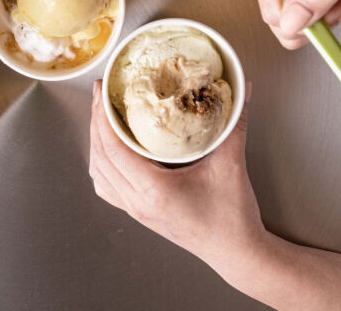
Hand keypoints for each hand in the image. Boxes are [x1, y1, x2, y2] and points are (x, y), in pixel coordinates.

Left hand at [88, 81, 263, 267]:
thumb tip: (244, 89)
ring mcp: (135, 210)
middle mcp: (138, 202)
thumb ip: (235, 123)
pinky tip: (112, 149)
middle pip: (100, 157)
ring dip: (96, 143)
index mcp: (154, 190)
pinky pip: (108, 186)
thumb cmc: (232, 215)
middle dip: (96, 122)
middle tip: (100, 94)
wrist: (236, 252)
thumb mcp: (232, 163)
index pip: (113, 148)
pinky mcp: (139, 213)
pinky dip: (103, 163)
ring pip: (99, 173)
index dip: (103, 116)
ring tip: (103, 117)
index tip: (102, 91)